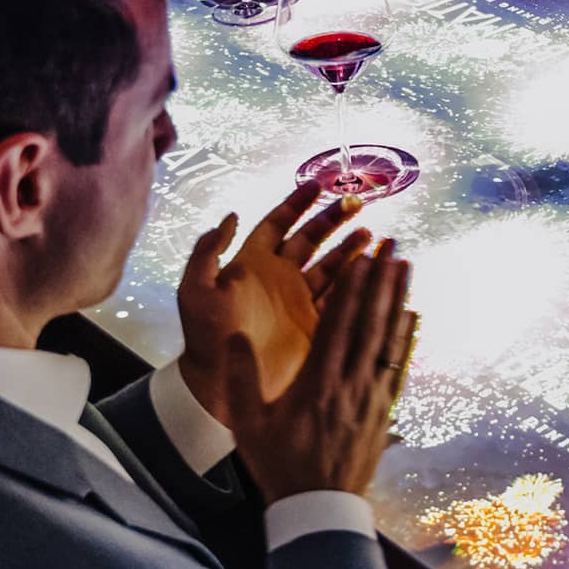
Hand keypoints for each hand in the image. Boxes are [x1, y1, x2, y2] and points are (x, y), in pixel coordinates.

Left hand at [176, 183, 372, 423]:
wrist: (220, 384)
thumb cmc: (205, 336)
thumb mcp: (196, 290)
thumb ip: (209, 252)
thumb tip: (231, 216)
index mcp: (252, 264)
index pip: (278, 224)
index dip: (296, 203)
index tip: (317, 184)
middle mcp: (280, 278)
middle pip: (311, 239)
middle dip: (332, 220)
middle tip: (355, 203)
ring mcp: (300, 301)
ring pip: (331, 265)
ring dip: (350, 248)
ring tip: (370, 234)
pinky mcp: (315, 325)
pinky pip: (341, 298)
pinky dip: (357, 283)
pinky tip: (372, 269)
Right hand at [225, 239, 414, 502]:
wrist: (318, 507)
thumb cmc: (279, 463)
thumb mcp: (247, 423)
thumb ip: (239, 378)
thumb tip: (234, 336)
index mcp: (317, 383)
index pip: (338, 324)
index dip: (351, 287)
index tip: (361, 256)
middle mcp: (351, 384)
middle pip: (371, 322)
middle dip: (382, 281)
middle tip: (393, 247)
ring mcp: (373, 396)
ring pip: (390, 338)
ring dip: (399, 299)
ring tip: (406, 267)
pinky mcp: (385, 409)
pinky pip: (399, 365)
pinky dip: (407, 337)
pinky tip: (413, 315)